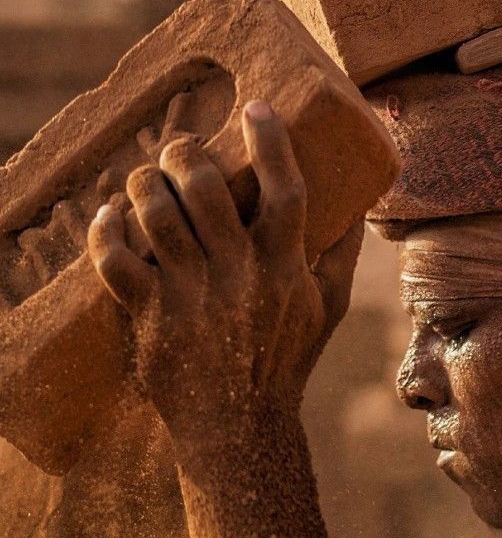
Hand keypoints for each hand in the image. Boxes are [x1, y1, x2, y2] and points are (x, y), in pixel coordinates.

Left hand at [87, 101, 362, 451]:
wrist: (240, 429)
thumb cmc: (286, 361)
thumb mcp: (327, 306)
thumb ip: (341, 251)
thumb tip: (359, 199)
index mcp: (286, 269)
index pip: (285, 191)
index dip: (271, 142)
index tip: (256, 108)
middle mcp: (241, 278)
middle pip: (208, 190)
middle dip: (187, 154)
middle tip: (179, 148)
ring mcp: (194, 299)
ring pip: (159, 216)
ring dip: (144, 184)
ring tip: (144, 177)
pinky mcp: (153, 319)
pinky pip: (117, 263)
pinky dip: (107, 232)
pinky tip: (109, 215)